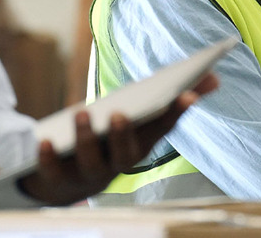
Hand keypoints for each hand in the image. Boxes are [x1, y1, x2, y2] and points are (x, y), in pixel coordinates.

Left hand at [19, 73, 217, 204]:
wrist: (66, 182)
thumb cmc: (110, 140)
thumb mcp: (137, 118)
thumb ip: (174, 100)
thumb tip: (216, 78)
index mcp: (140, 146)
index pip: (161, 130)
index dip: (176, 113)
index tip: (187, 94)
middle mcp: (118, 165)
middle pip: (125, 155)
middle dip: (124, 134)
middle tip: (121, 113)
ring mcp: (88, 176)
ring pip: (91, 161)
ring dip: (87, 139)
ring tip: (82, 113)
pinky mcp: (57, 182)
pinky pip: (52, 173)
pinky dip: (48, 158)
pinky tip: (44, 141)